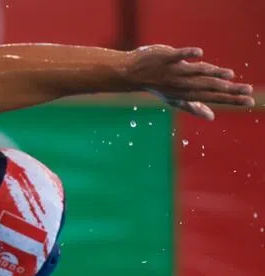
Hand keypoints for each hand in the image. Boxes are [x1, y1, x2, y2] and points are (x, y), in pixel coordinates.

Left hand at [123, 45, 253, 119]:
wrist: (132, 74)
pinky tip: (199, 53)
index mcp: (187, 93)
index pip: (213, 97)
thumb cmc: (158, 86)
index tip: (249, 101)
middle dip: (229, 90)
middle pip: (209, 87)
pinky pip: (177, 56)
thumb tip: (211, 117)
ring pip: (196, 72)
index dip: (231, 100)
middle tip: (248, 91)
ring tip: (229, 75)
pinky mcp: (166, 58)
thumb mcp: (176, 99)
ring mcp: (173, 71)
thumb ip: (194, 107)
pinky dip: (187, 54)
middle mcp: (182, 84)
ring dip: (212, 72)